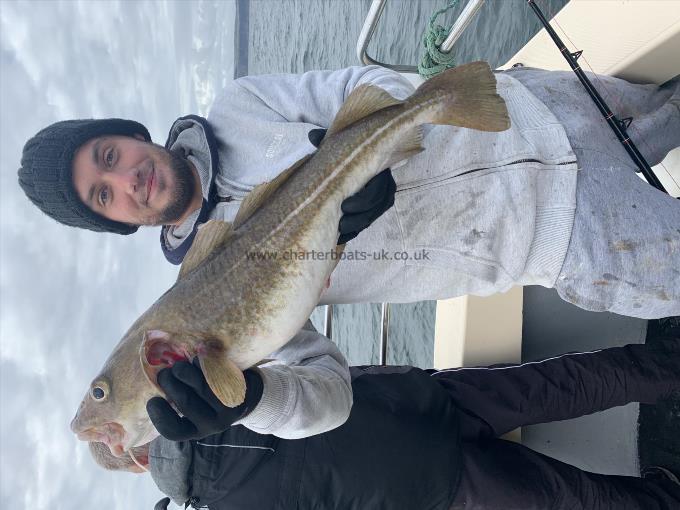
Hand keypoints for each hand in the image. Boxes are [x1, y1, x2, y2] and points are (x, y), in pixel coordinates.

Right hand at [146, 359, 263, 440]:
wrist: (247, 396)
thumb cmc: (208, 400)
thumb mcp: (193, 408)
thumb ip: (175, 399)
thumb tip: (150, 381)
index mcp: (194, 431)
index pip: (173, 431)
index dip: (160, 417)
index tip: (152, 400)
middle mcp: (211, 425)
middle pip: (185, 403)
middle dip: (170, 383)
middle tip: (164, 373)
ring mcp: (226, 409)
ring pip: (201, 387)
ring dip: (184, 372)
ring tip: (178, 366)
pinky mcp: (237, 391)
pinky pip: (218, 375)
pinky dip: (204, 365)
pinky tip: (197, 359)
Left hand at [308, 128, 396, 244]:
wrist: (344, 165)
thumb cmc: (342, 156)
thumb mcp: (335, 147)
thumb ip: (326, 142)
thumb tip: (312, 136)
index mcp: (378, 168)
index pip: (379, 186)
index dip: (364, 199)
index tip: (344, 207)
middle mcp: (384, 184)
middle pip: (378, 205)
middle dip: (360, 217)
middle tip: (341, 224)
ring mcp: (380, 199)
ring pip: (373, 216)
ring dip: (357, 226)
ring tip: (340, 232)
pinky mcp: (372, 211)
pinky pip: (367, 224)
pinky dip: (354, 231)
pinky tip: (340, 237)